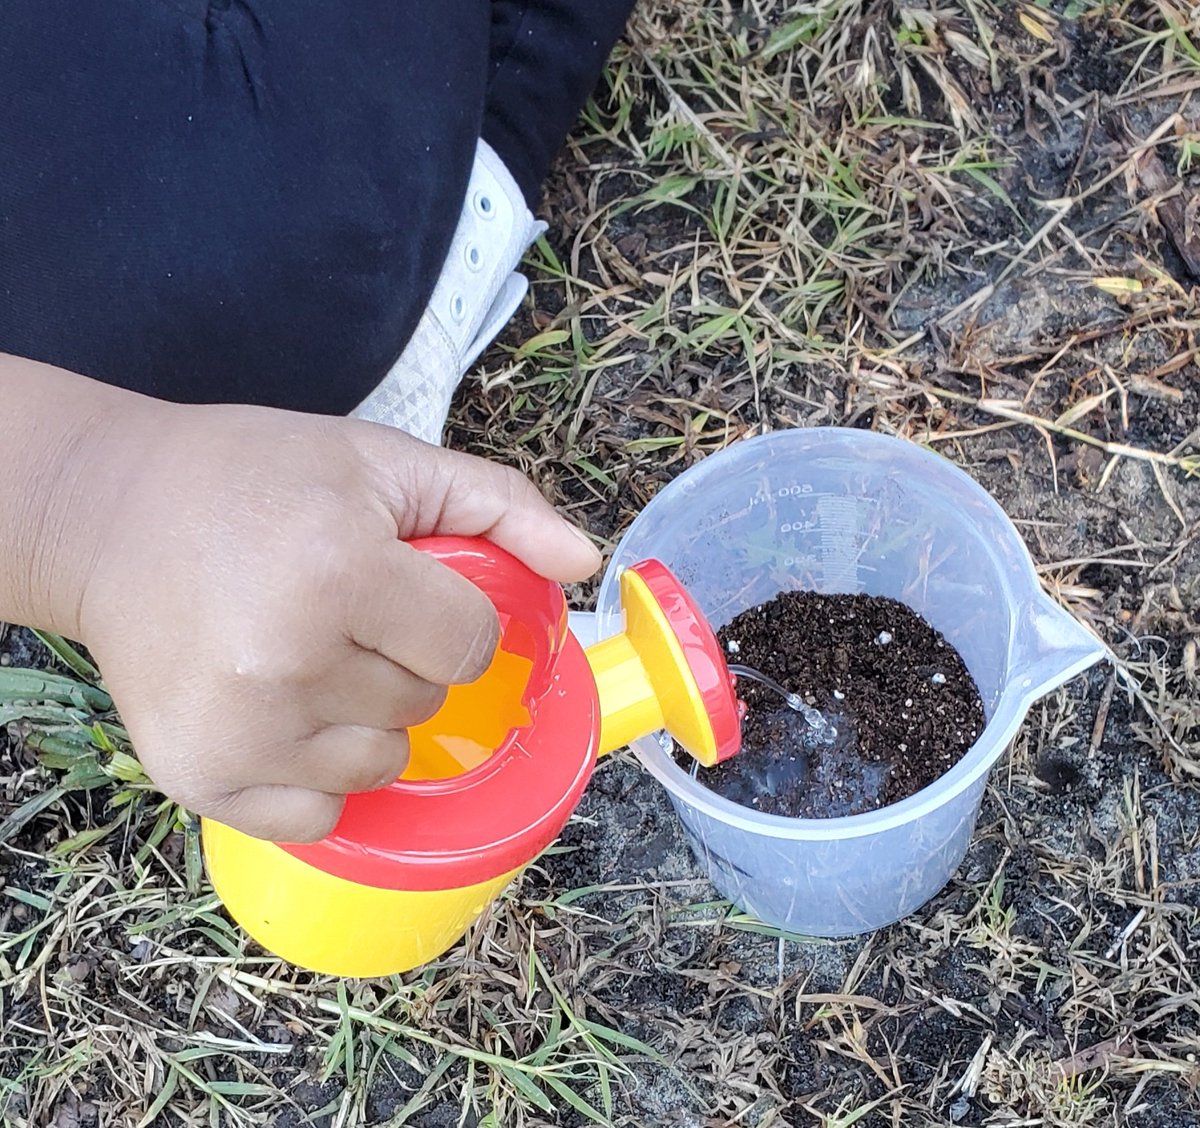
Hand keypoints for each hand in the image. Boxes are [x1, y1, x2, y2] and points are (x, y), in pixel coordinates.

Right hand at [73, 402, 599, 842]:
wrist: (111, 516)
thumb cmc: (256, 479)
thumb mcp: (384, 463)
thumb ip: (499, 507)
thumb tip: (585, 563)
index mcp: (339, 572)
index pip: (467, 644)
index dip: (452, 617)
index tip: (407, 591)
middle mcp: (288, 662)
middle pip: (424, 704)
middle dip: (404, 659)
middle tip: (337, 609)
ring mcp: (241, 732)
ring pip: (382, 762)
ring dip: (365, 718)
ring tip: (303, 655)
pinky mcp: (201, 777)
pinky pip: (320, 812)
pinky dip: (318, 774)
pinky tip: (281, 712)